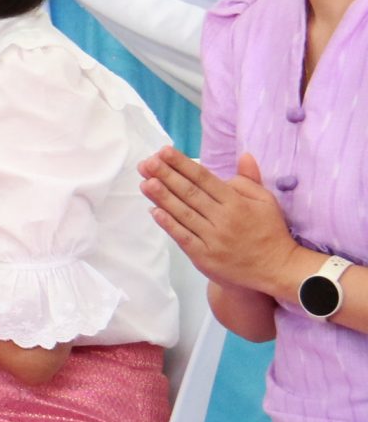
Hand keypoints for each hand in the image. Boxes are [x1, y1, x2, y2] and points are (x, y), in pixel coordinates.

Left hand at [141, 147, 304, 297]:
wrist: (276, 269)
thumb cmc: (269, 231)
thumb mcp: (267, 202)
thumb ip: (250, 179)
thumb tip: (244, 155)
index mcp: (237, 203)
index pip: (204, 179)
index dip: (183, 164)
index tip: (164, 152)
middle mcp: (223, 219)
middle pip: (190, 194)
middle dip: (166, 176)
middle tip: (147, 162)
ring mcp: (213, 239)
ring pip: (183, 214)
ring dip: (162, 197)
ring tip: (145, 181)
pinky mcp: (204, 257)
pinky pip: (183, 238)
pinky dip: (168, 224)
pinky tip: (154, 211)